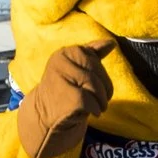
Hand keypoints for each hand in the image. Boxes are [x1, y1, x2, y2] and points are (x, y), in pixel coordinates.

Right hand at [15, 41, 114, 157]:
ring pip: (94, 86)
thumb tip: (111, 43)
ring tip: (99, 107)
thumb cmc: (66, 90)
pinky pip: (90, 101)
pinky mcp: (64, 97)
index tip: (100, 86)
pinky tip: (92, 113)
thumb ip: (92, 54)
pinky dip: (96, 109)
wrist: (46, 115)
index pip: (93, 59)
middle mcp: (59, 63)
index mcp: (64, 53)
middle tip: (103, 100)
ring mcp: (59, 79)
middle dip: (105, 88)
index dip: (102, 75)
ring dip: (102, 100)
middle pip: (95, 72)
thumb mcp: (77, 69)